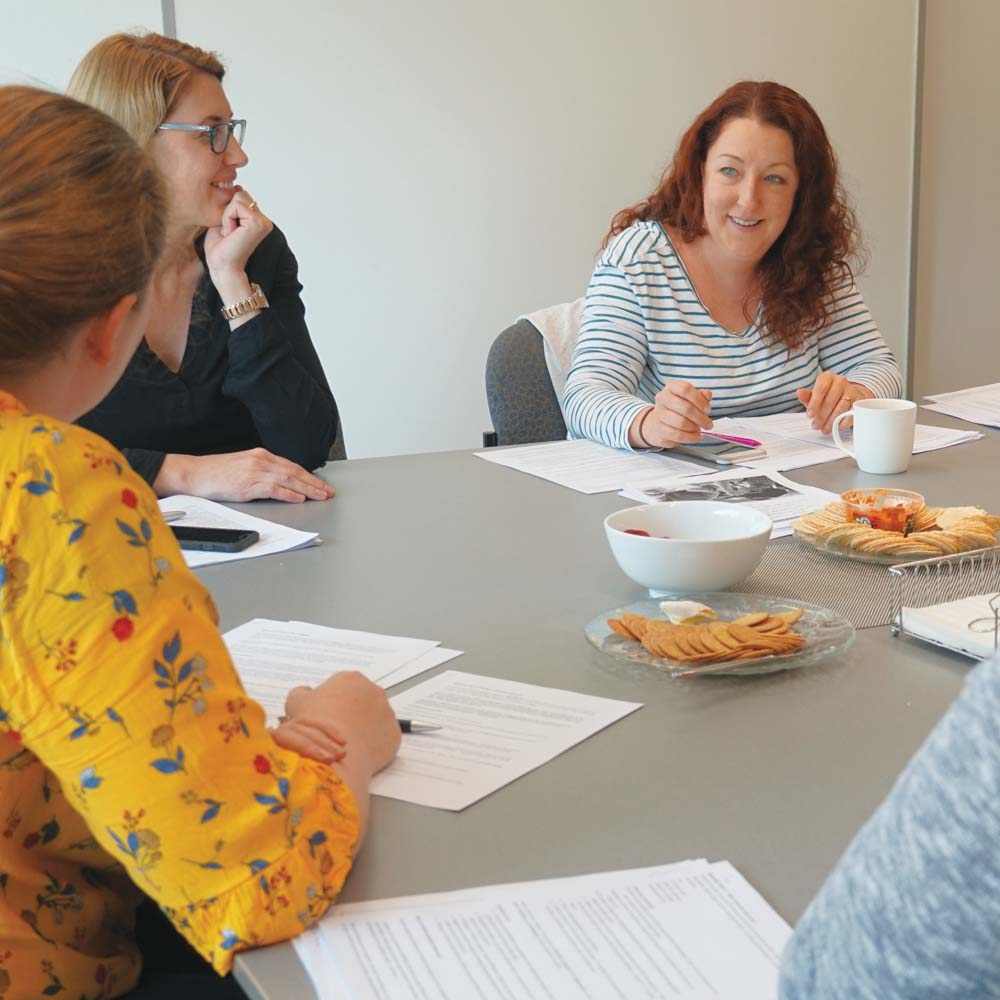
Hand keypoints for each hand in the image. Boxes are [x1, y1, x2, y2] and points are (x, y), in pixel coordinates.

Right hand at [155, 448, 334, 502]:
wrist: (194, 473)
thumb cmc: (215, 472)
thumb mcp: (243, 467)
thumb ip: (262, 472)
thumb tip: (281, 483)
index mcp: (260, 455)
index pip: (291, 466)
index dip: (309, 476)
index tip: (321, 485)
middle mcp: (260, 460)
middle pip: (294, 472)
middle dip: (314, 483)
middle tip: (328, 492)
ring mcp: (254, 472)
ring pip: (288, 480)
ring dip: (307, 489)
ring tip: (320, 496)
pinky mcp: (247, 484)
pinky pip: (272, 489)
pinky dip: (288, 494)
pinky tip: (298, 499)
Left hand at [203, 186, 273, 292]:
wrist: (222, 266)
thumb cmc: (220, 248)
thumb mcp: (225, 219)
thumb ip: (233, 203)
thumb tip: (238, 186)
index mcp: (258, 220)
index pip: (241, 196)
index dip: (228, 210)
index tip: (229, 229)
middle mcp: (264, 221)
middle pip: (241, 194)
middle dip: (228, 210)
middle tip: (229, 231)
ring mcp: (263, 222)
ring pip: (239, 197)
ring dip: (228, 214)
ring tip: (230, 232)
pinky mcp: (257, 223)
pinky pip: (235, 205)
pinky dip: (228, 218)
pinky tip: (231, 233)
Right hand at [286, 672, 399, 775]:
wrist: (332, 753)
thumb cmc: (315, 725)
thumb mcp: (295, 702)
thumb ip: (301, 692)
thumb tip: (306, 691)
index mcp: (351, 679)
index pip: (345, 687)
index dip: (334, 702)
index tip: (328, 715)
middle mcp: (373, 691)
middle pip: (363, 701)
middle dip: (352, 713)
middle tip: (337, 730)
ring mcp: (387, 711)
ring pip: (376, 718)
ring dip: (365, 727)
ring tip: (347, 742)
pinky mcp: (394, 733)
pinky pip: (385, 737)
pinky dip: (375, 743)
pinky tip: (359, 750)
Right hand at [628, 381, 712, 448]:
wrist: (658, 424)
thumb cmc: (679, 409)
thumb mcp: (691, 399)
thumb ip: (701, 395)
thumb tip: (707, 395)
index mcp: (672, 387)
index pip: (686, 389)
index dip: (699, 400)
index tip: (707, 409)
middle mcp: (663, 398)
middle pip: (685, 407)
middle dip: (701, 418)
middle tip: (709, 425)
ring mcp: (659, 414)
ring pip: (681, 422)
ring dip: (695, 428)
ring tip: (699, 429)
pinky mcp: (659, 429)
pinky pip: (677, 434)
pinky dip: (690, 437)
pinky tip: (696, 437)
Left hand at [796, 373, 872, 433]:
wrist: (849, 396)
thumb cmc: (828, 396)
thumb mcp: (815, 396)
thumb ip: (807, 396)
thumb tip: (799, 393)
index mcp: (827, 377)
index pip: (820, 389)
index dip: (814, 404)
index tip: (809, 416)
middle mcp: (841, 381)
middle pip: (830, 400)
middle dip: (822, 416)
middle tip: (816, 426)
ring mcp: (852, 390)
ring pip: (841, 408)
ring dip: (832, 421)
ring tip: (825, 429)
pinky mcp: (860, 401)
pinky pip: (852, 413)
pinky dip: (844, 422)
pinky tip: (837, 427)